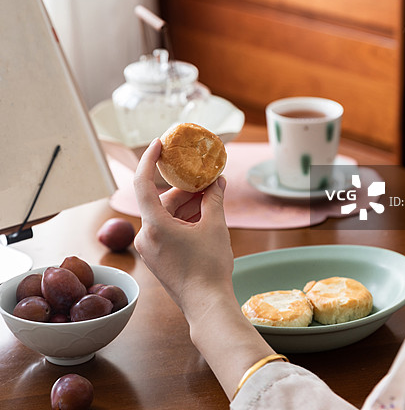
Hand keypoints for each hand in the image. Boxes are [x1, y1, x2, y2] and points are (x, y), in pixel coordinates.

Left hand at [134, 138, 233, 322]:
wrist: (207, 305)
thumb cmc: (209, 268)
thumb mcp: (215, 226)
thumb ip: (213, 199)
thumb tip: (217, 181)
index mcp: (154, 226)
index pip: (143, 184)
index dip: (149, 160)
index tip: (159, 144)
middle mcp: (145, 236)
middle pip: (162, 200)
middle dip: (185, 187)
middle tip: (206, 176)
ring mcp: (150, 248)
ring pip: (166, 214)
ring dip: (187, 203)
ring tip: (211, 194)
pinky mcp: (157, 256)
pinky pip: (167, 228)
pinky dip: (183, 218)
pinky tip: (204, 212)